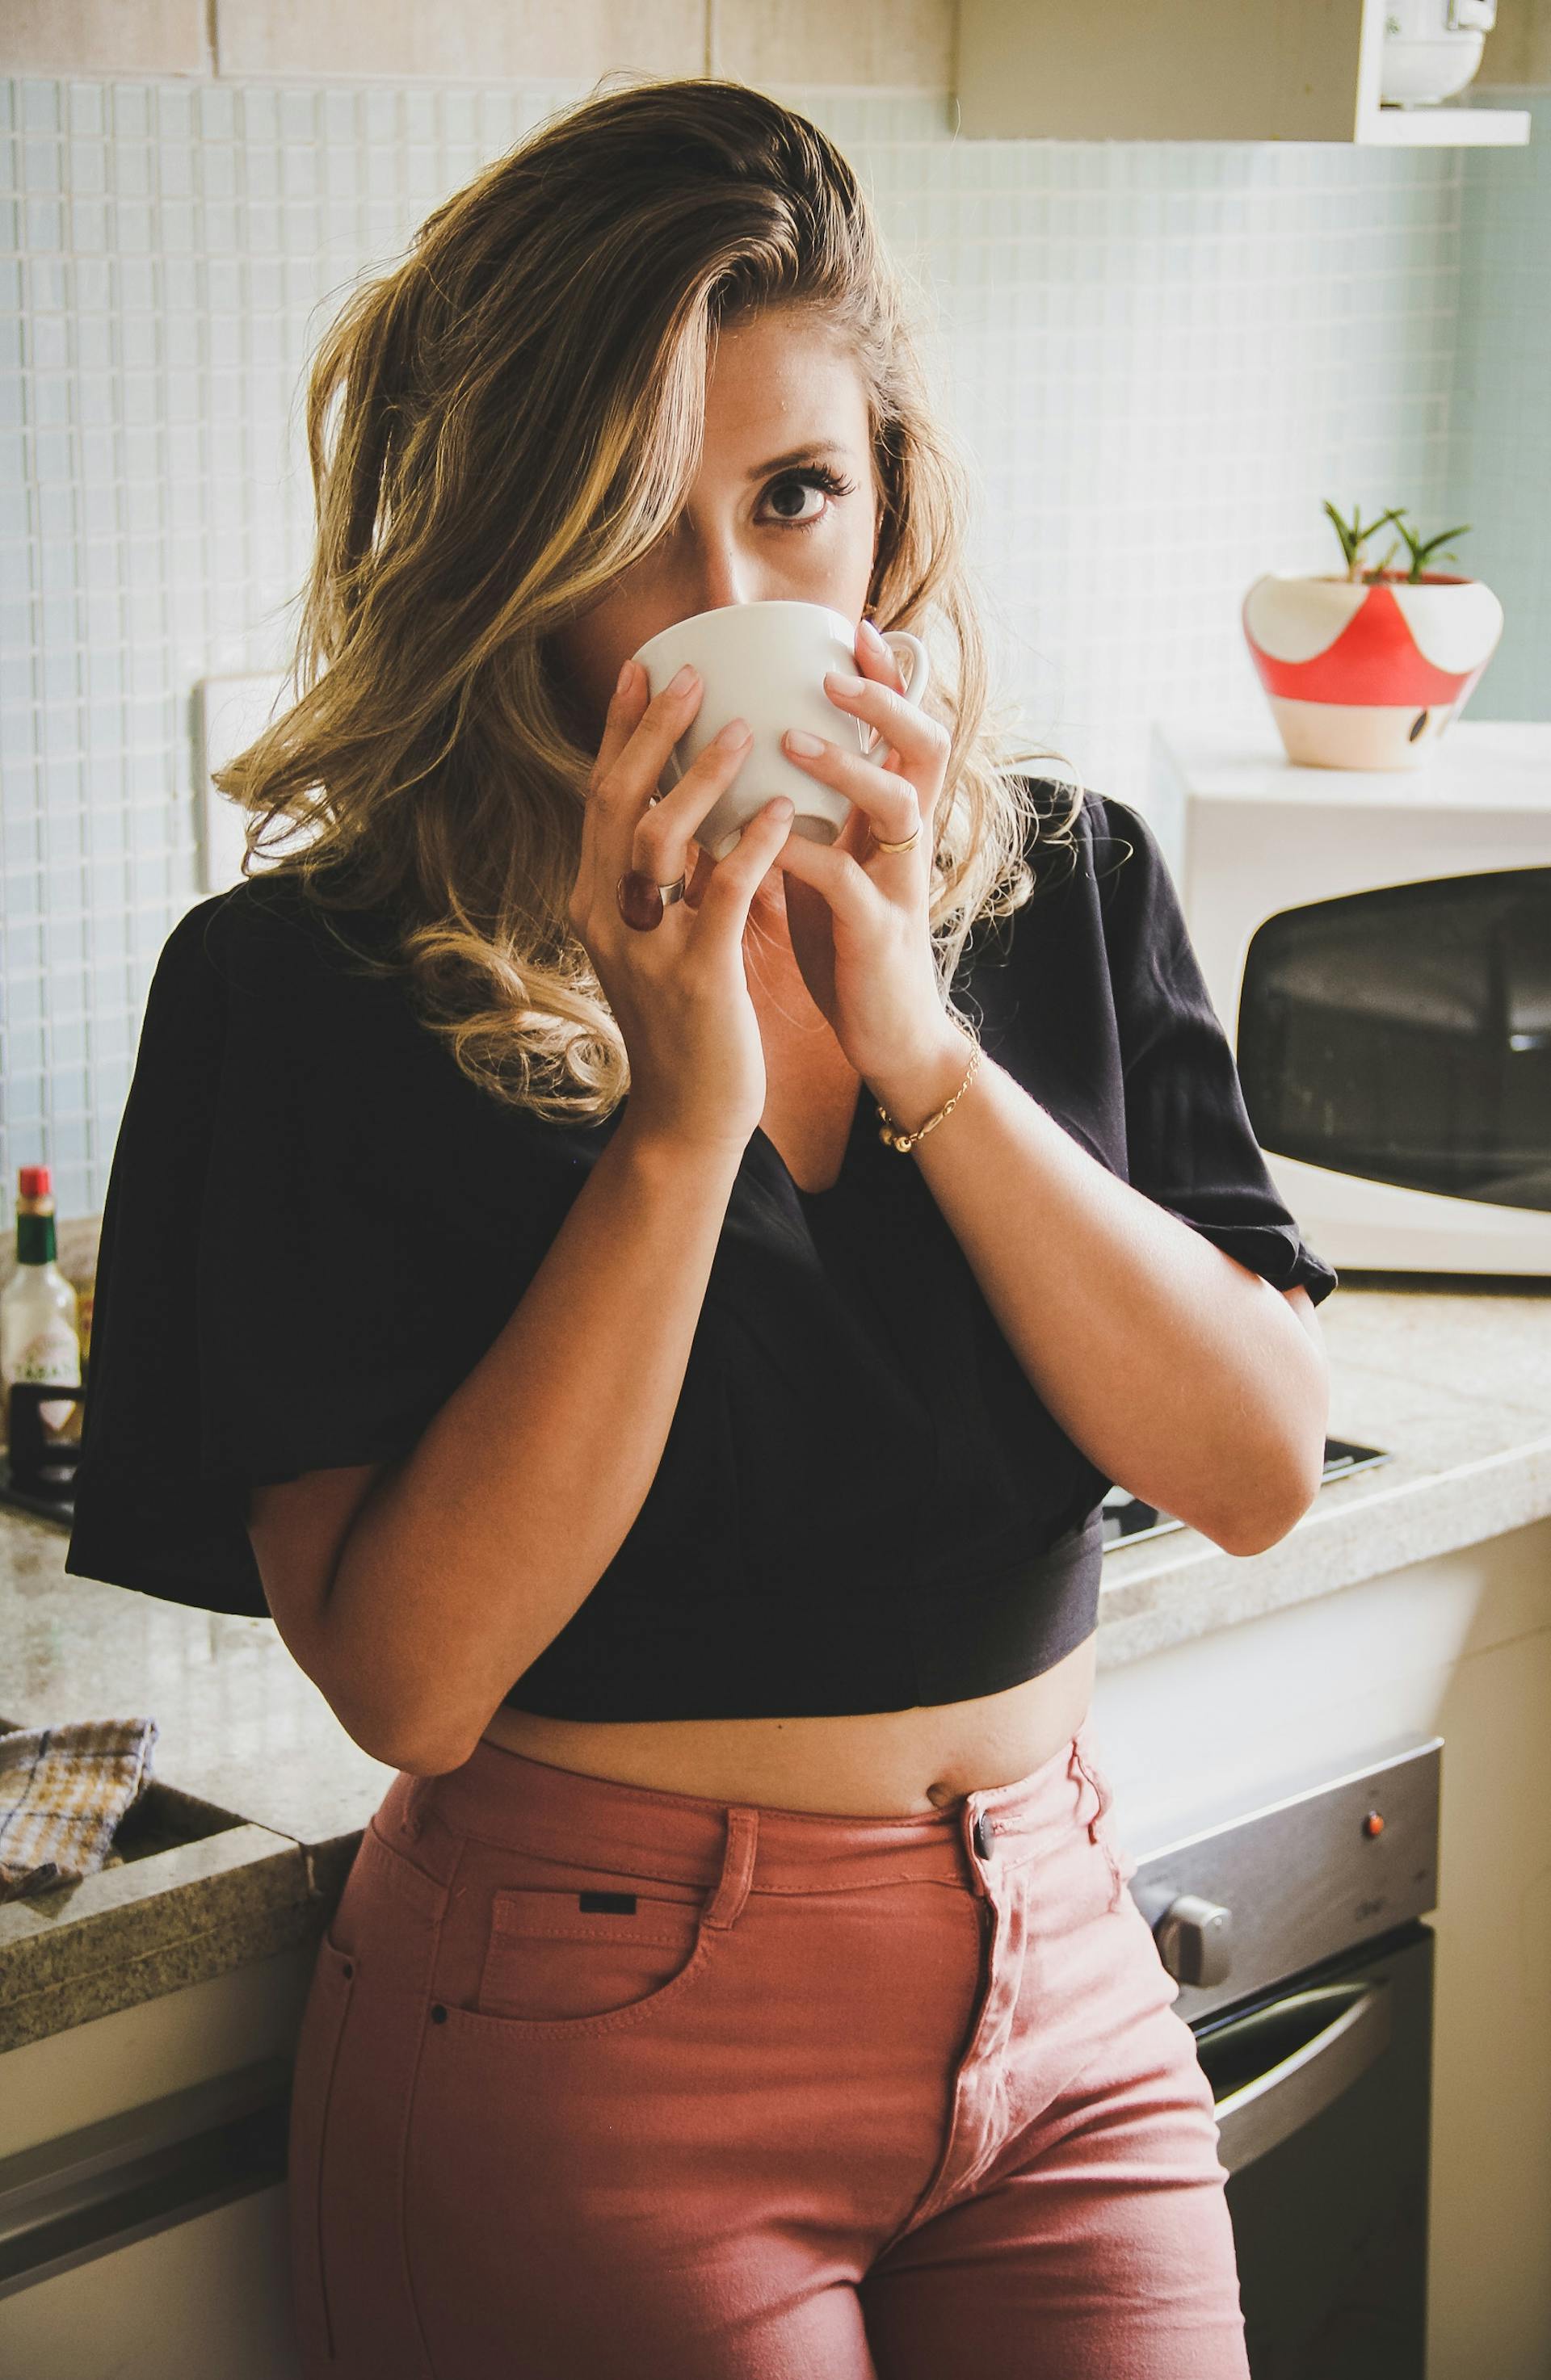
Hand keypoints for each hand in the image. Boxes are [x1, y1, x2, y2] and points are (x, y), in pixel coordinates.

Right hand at [567, 660, 794, 1162]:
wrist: (689, 1117)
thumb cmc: (691, 1025)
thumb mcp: (668, 940)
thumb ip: (673, 881)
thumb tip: (697, 811)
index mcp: (596, 901)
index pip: (600, 798)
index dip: (619, 730)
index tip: (646, 667)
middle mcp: (606, 916)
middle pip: (616, 802)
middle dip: (650, 731)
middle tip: (691, 673)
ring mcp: (645, 947)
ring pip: (659, 839)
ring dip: (701, 777)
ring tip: (744, 727)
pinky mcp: (693, 976)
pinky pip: (720, 895)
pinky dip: (748, 845)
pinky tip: (779, 810)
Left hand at [771, 617, 954, 1081]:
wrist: (886, 1039)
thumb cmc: (848, 949)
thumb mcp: (833, 866)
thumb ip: (812, 815)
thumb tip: (756, 759)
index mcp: (891, 822)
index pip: (905, 730)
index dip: (889, 678)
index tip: (854, 629)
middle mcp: (907, 842)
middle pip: (926, 745)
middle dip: (885, 701)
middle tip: (835, 670)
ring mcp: (899, 886)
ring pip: (897, 803)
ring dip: (848, 765)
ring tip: (793, 738)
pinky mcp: (878, 934)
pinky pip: (849, 881)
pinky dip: (804, 853)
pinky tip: (763, 840)